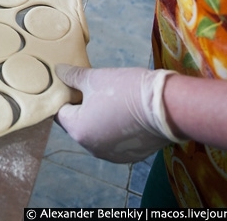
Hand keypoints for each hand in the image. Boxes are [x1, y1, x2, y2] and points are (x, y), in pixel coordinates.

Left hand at [54, 65, 182, 162]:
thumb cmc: (126, 90)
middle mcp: (91, 148)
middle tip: (93, 88)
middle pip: (78, 124)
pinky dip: (116, 128)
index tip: (73, 84)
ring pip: (97, 133)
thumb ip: (72, 76)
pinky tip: (125, 112)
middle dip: (82, 107)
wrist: (168, 107)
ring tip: (111, 99)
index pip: (60, 112)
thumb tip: (58, 71)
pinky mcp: (131, 155)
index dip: (65, 96)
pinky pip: (115, 141)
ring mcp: (112, 154)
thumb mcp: (94, 78)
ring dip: (99, 119)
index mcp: (78, 130)